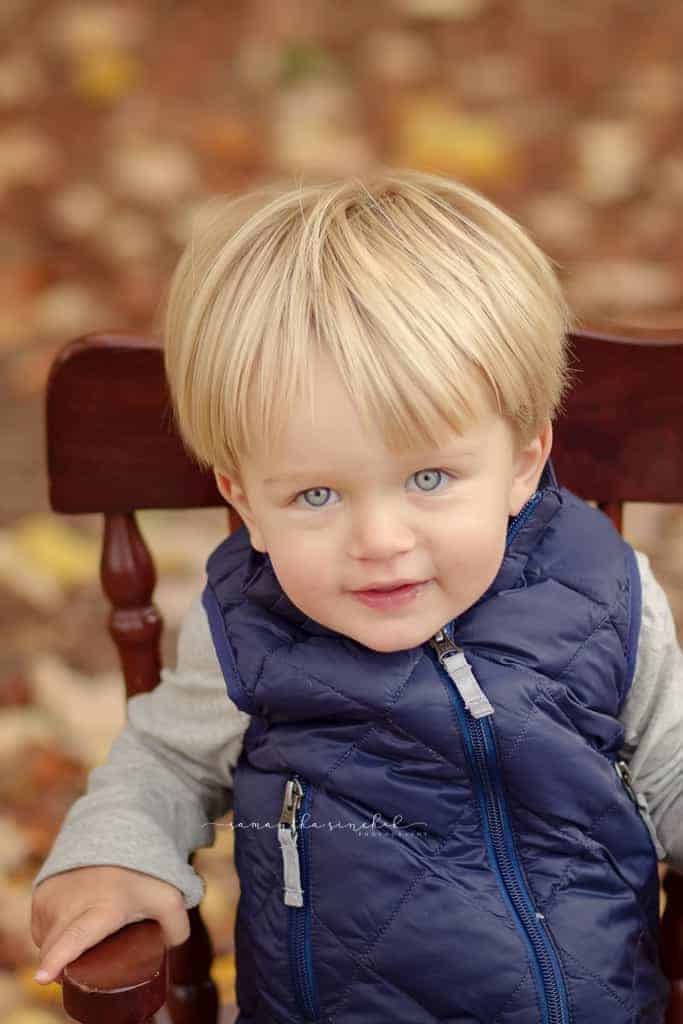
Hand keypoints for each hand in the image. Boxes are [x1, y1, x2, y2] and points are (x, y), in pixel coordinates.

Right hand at [31, 865, 190, 983]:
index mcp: (104, 908)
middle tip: (86, 967)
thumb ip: (176, 928)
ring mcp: (54, 897)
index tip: (41, 978)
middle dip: (63, 968)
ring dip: (60, 948)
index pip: (76, 936)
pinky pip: (40, 929)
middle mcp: (73, 902)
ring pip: (46, 943)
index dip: (57, 960)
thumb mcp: (168, 898)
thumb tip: (171, 951)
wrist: (115, 833)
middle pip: (56, 950)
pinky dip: (52, 935)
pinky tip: (71, 926)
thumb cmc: (142, 873)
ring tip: (86, 935)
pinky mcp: (41, 893)